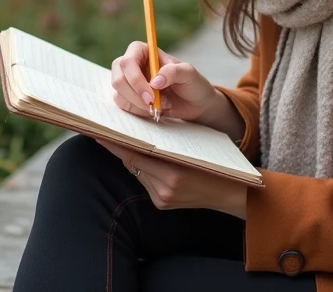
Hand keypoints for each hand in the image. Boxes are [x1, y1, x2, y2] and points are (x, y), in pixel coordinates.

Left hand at [95, 138, 247, 218]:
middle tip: (105, 131)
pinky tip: (139, 157)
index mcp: (174, 173)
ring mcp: (162, 199)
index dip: (116, 144)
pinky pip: (144, 181)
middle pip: (133, 163)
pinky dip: (141, 168)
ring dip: (131, 157)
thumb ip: (168, 141)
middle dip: (121, 147)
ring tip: (121, 140)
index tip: (100, 132)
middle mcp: (165, 189)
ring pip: (137, 171)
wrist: (231, 194)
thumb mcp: (194, 145)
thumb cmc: (215, 163)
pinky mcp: (161, 204)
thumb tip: (142, 129)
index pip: (136, 155)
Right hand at [110, 41, 219, 122]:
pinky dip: (138, 111)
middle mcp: (132, 64)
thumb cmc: (192, 83)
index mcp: (144, 51)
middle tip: (154, 104)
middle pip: (118, 78)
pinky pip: (122, 105)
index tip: (151, 95)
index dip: (135, 79)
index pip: (128, 61)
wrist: (195, 103)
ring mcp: (128, 80)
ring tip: (161, 104)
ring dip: (139, 104)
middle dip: (136, 95)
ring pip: (118, 93)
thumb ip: (173, 72)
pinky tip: (153, 109)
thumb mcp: (189, 74)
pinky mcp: (128, 96)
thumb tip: (154, 81)